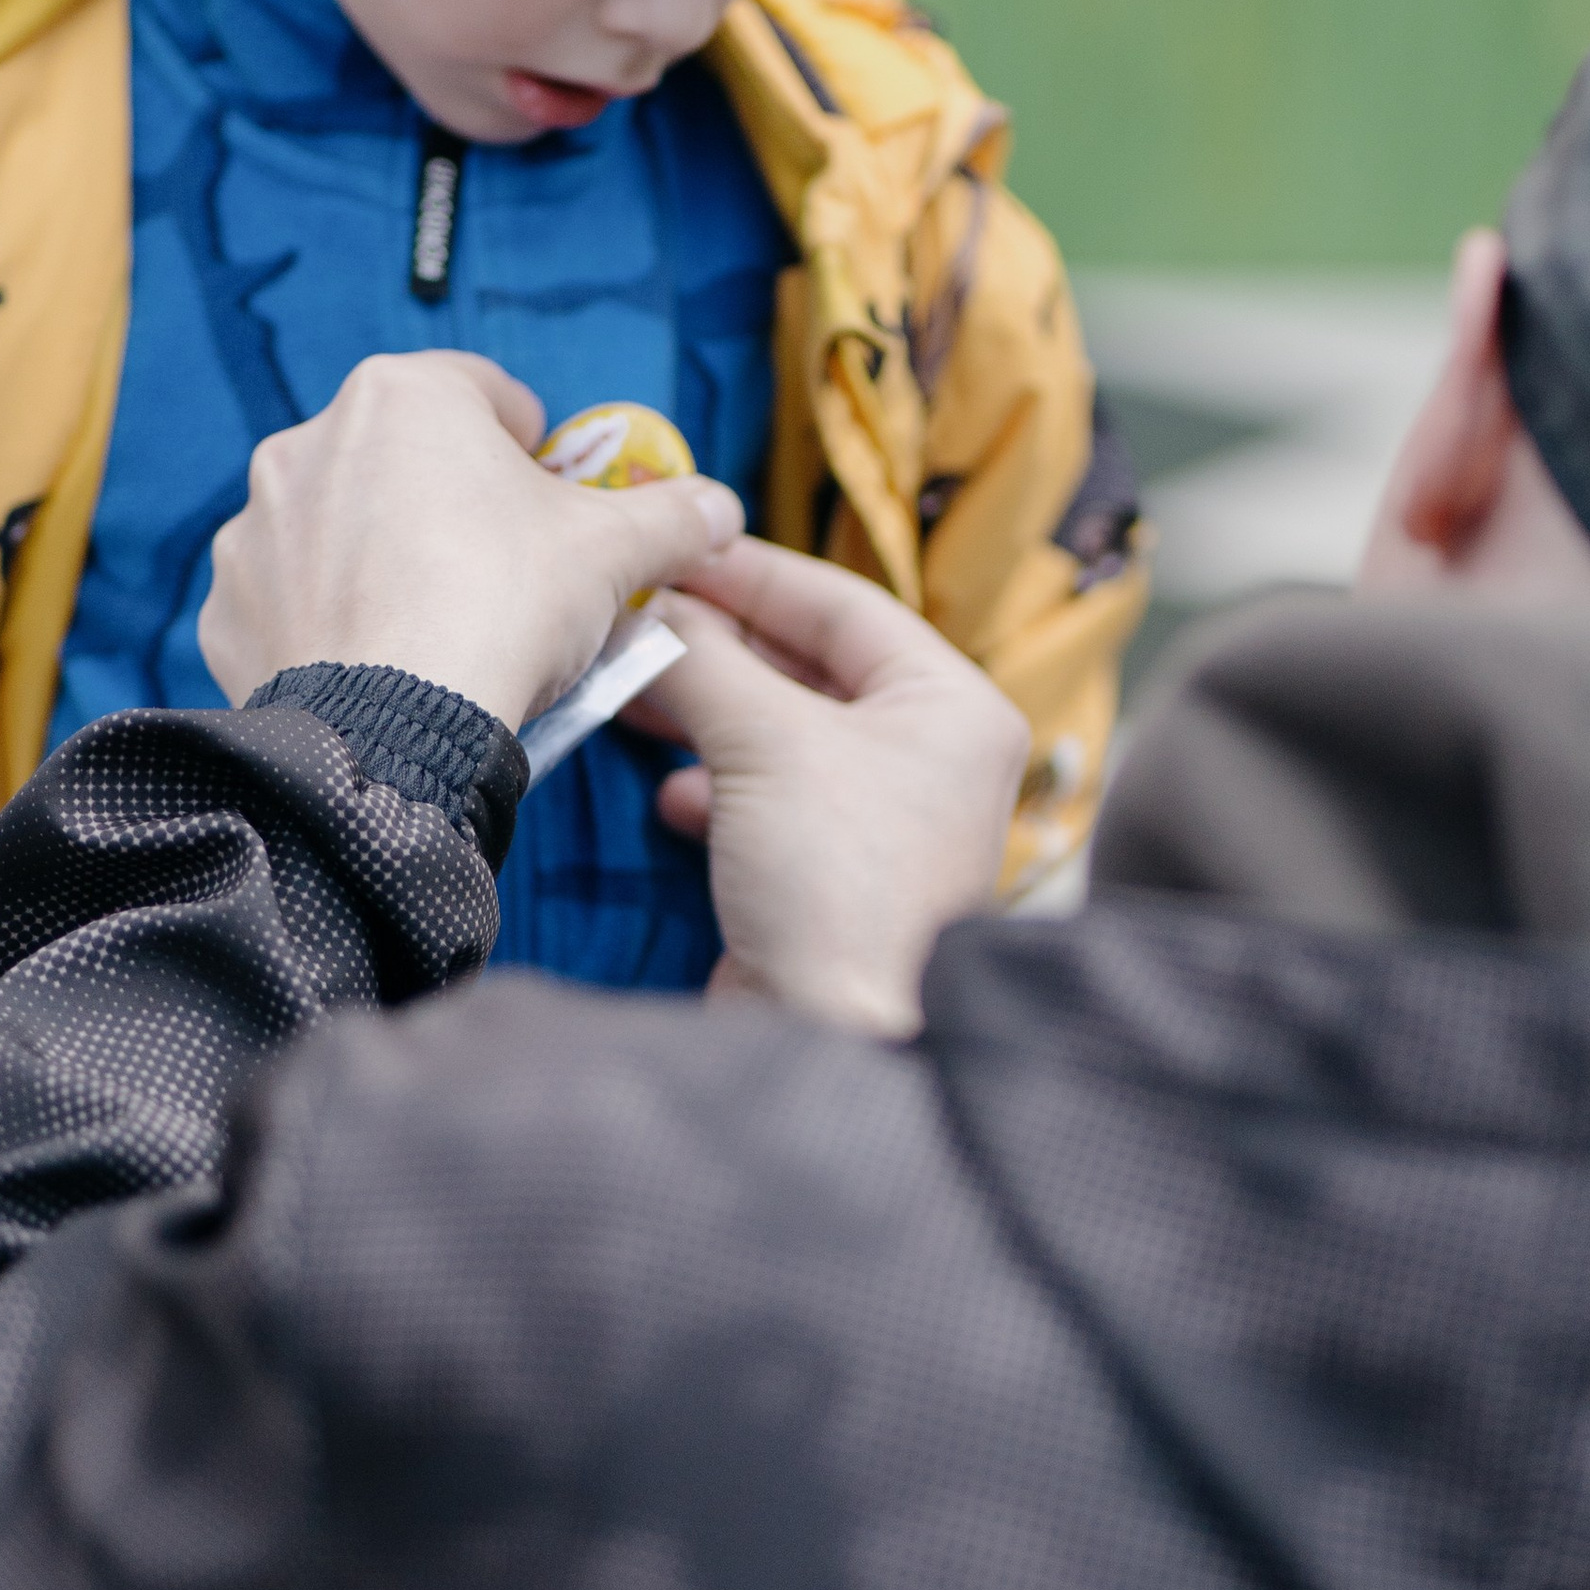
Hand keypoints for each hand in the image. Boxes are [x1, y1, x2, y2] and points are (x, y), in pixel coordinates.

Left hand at [199, 352, 742, 727]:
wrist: (391, 728)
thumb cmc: (502, 608)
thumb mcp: (615, 552)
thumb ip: (672, 517)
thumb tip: (720, 510)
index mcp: (405, 394)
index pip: (490, 394)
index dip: (537, 450)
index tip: (557, 505)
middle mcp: (312, 439)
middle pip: (409, 459)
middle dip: (456, 505)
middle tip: (508, 574)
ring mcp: (260, 523)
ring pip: (345, 527)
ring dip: (389, 558)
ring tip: (441, 625)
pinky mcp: (229, 601)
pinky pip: (295, 597)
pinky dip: (335, 620)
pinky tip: (381, 661)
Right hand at [631, 542, 1028, 1035]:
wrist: (834, 1037)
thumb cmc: (835, 879)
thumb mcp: (765, 741)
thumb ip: (703, 662)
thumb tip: (648, 613)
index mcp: (953, 706)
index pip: (844, 606)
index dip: (752, 574)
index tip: (673, 551)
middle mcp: (933, 758)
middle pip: (811, 668)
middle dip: (720, 648)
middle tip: (636, 621)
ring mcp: (885, 823)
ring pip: (783, 736)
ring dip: (708, 716)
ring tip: (636, 696)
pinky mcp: (834, 880)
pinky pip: (770, 803)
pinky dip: (718, 790)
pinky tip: (675, 797)